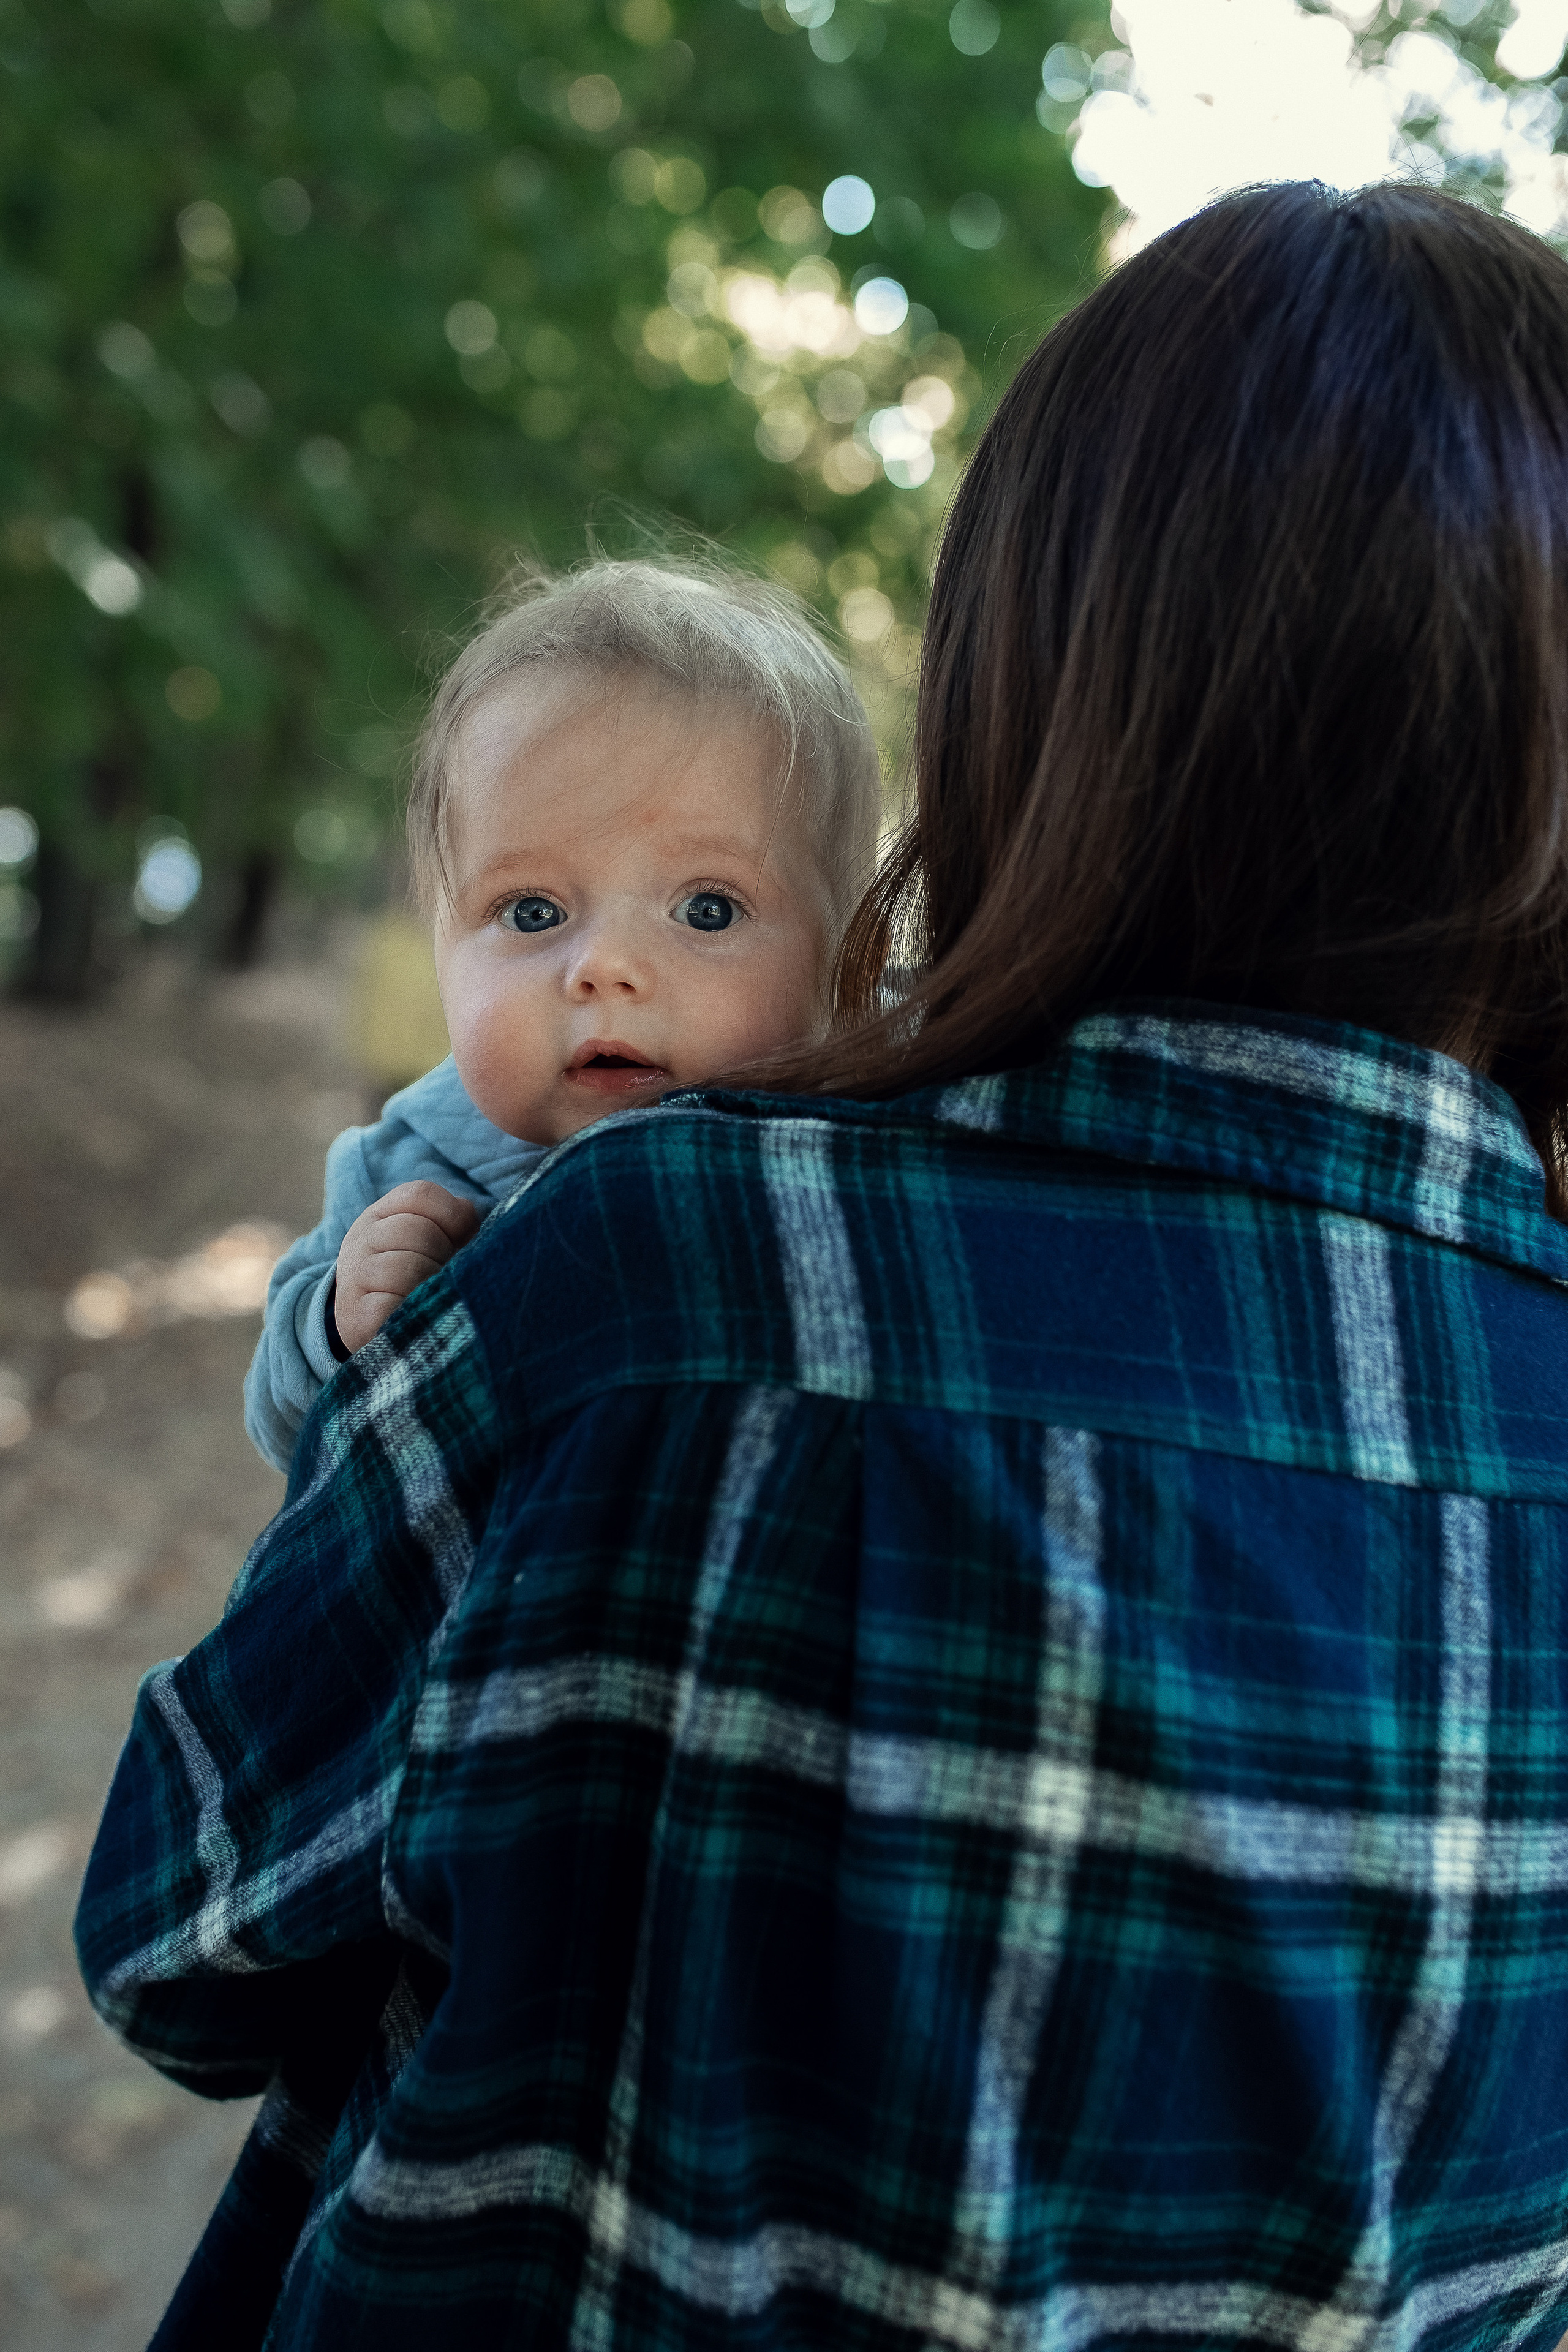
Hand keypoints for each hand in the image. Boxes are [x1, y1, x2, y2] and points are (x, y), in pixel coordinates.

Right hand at [332, 1182, 482, 1353]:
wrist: (366, 1327)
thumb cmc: (409, 1280)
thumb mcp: (426, 1244)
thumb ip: (450, 1224)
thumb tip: (468, 1214)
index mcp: (379, 1216)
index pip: (420, 1194)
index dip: (452, 1214)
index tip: (460, 1237)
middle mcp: (361, 1240)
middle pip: (420, 1231)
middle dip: (445, 1254)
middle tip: (444, 1275)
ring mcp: (355, 1276)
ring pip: (410, 1266)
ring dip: (433, 1284)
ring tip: (431, 1295)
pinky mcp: (359, 1315)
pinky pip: (398, 1303)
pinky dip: (417, 1309)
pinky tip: (418, 1314)